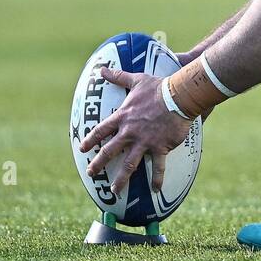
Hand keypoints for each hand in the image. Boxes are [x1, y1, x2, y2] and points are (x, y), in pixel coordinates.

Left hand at [79, 67, 192, 194]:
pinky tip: (156, 190)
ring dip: (121, 179)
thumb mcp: (136, 80)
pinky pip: (158, 167)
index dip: (91, 140)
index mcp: (123, 117)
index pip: (101, 130)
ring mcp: (144, 142)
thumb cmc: (157, 87)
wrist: (178, 96)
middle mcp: (130, 132)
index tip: (82, 149)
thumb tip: (102, 68)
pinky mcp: (160, 147)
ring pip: (129, 164)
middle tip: (91, 174)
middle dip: (98, 164)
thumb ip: (118, 76)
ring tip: (115, 191)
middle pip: (109, 151)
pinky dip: (157, 179)